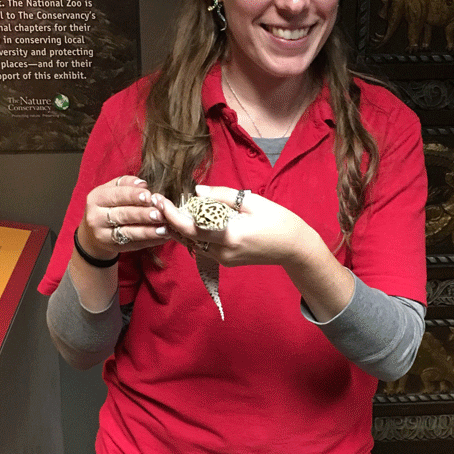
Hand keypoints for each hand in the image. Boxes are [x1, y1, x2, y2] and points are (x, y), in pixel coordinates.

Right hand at [79, 175, 172, 260]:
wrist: (93, 231)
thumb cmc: (109, 205)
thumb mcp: (112, 190)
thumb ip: (126, 183)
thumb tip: (142, 183)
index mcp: (96, 199)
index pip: (116, 196)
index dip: (133, 195)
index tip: (149, 196)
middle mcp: (96, 217)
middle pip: (122, 215)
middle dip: (142, 214)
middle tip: (159, 214)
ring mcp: (103, 234)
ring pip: (128, 232)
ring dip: (148, 231)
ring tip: (165, 229)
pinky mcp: (112, 247)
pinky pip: (133, 245)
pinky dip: (149, 241)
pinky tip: (162, 237)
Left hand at [154, 185, 323, 271]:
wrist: (294, 248)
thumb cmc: (278, 221)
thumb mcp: (252, 202)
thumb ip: (222, 196)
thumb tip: (197, 192)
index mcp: (228, 236)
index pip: (189, 227)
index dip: (170, 213)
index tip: (159, 199)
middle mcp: (222, 252)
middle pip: (187, 237)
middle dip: (172, 220)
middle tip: (161, 201)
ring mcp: (224, 260)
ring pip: (194, 244)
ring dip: (183, 228)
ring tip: (173, 210)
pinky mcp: (227, 262)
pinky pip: (205, 247)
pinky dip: (196, 235)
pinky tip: (194, 222)